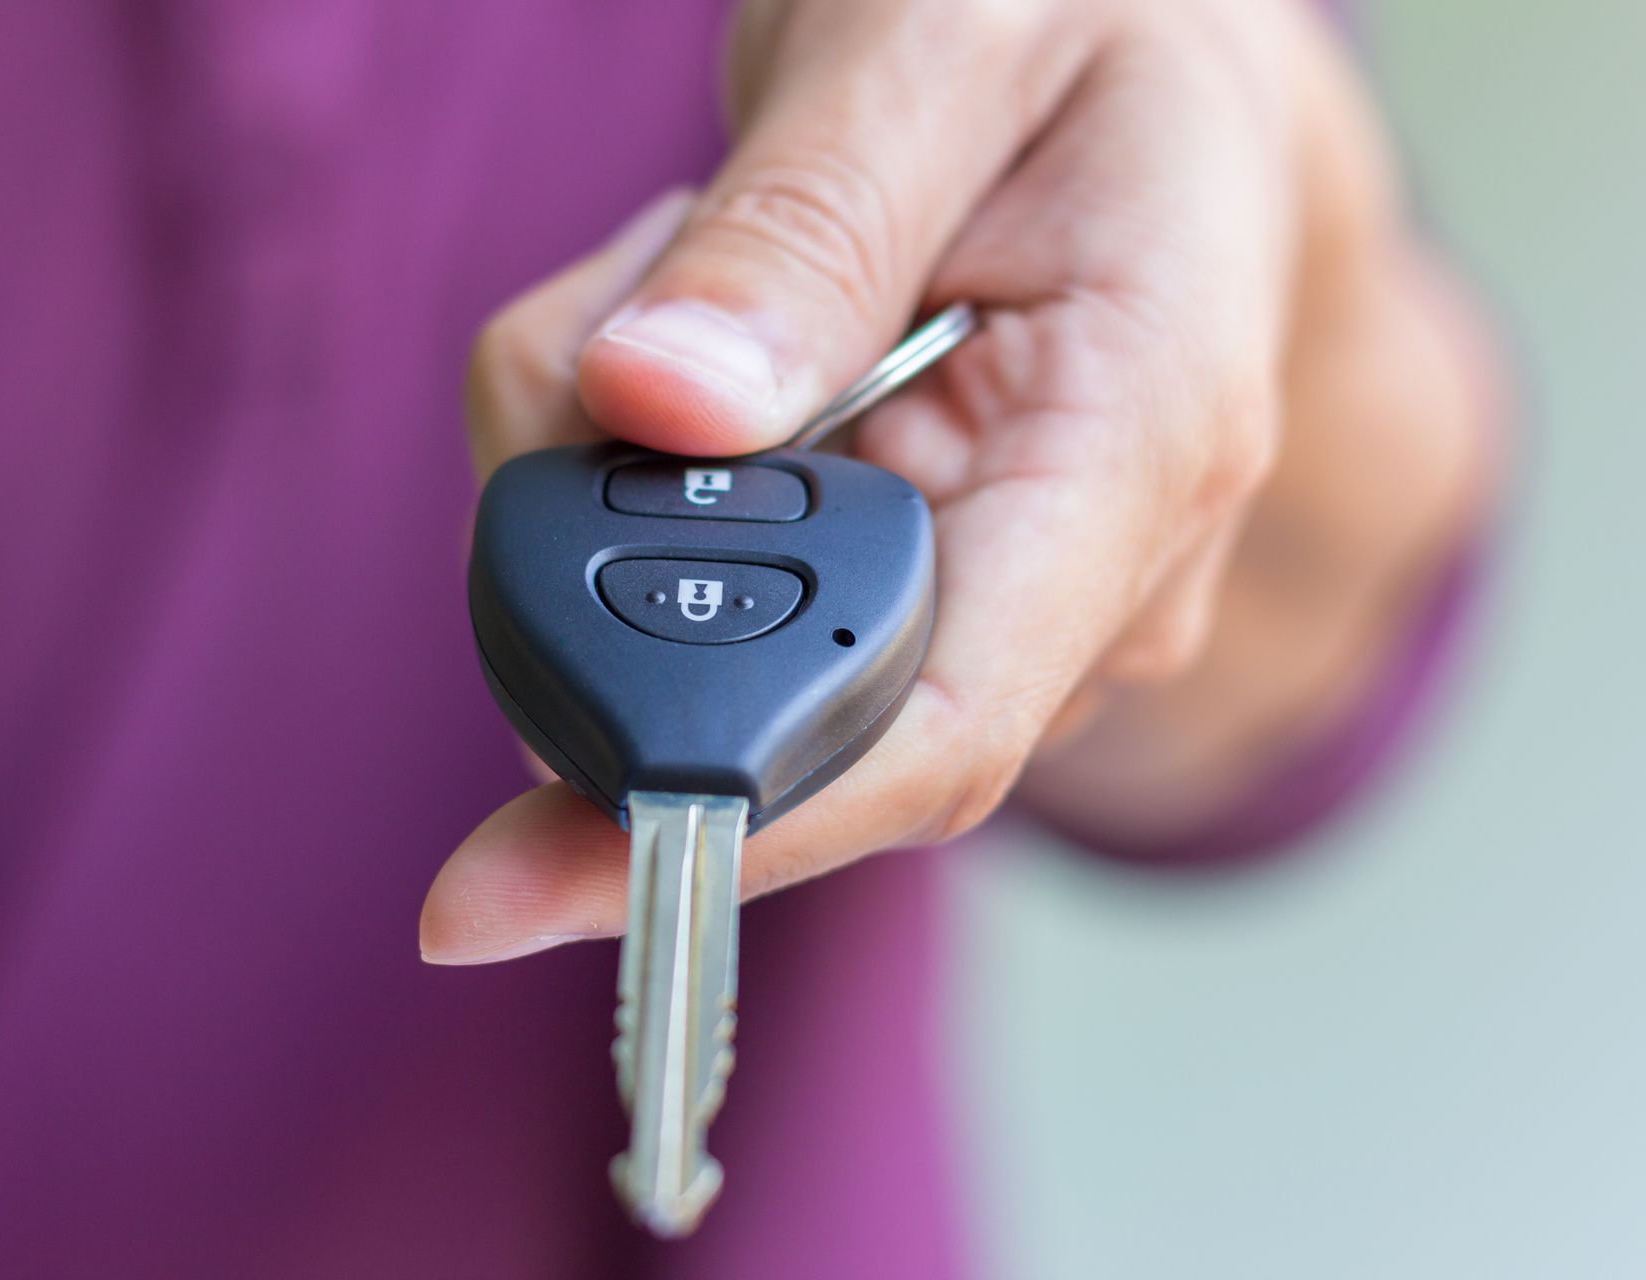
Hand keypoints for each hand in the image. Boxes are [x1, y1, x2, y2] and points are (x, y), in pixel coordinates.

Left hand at [422, 0, 1494, 962]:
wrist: (1150, 46)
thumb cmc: (1075, 13)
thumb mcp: (943, 43)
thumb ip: (808, 226)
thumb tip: (648, 407)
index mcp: (1137, 445)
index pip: (927, 731)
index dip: (714, 830)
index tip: (502, 894)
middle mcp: (1079, 567)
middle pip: (777, 708)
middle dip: (599, 579)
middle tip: (576, 337)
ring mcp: (992, 585)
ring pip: (712, 640)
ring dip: (612, 485)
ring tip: (675, 269)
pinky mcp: (906, 568)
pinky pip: (709, 582)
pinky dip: (634, 465)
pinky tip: (698, 332)